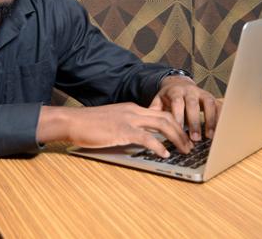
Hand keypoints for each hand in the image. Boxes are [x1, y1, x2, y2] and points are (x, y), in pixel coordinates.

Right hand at [37, 103, 192, 156]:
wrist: (72, 121)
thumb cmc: (89, 124)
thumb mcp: (112, 121)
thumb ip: (127, 126)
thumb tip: (140, 139)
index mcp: (132, 108)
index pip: (160, 112)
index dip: (175, 124)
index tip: (182, 136)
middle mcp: (133, 111)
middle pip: (166, 117)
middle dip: (181, 131)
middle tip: (189, 144)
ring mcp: (128, 119)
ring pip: (162, 124)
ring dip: (176, 138)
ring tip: (184, 150)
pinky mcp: (122, 130)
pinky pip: (146, 137)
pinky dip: (159, 146)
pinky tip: (165, 154)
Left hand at [150, 75, 220, 140]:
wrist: (179, 84)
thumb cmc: (168, 97)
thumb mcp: (158, 101)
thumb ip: (154, 111)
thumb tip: (147, 124)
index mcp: (175, 91)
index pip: (177, 103)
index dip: (179, 116)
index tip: (179, 131)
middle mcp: (190, 91)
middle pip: (193, 104)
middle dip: (195, 121)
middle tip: (195, 138)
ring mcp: (202, 93)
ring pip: (209, 104)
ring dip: (210, 120)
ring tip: (210, 137)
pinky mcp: (212, 97)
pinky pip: (219, 105)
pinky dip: (221, 117)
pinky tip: (221, 130)